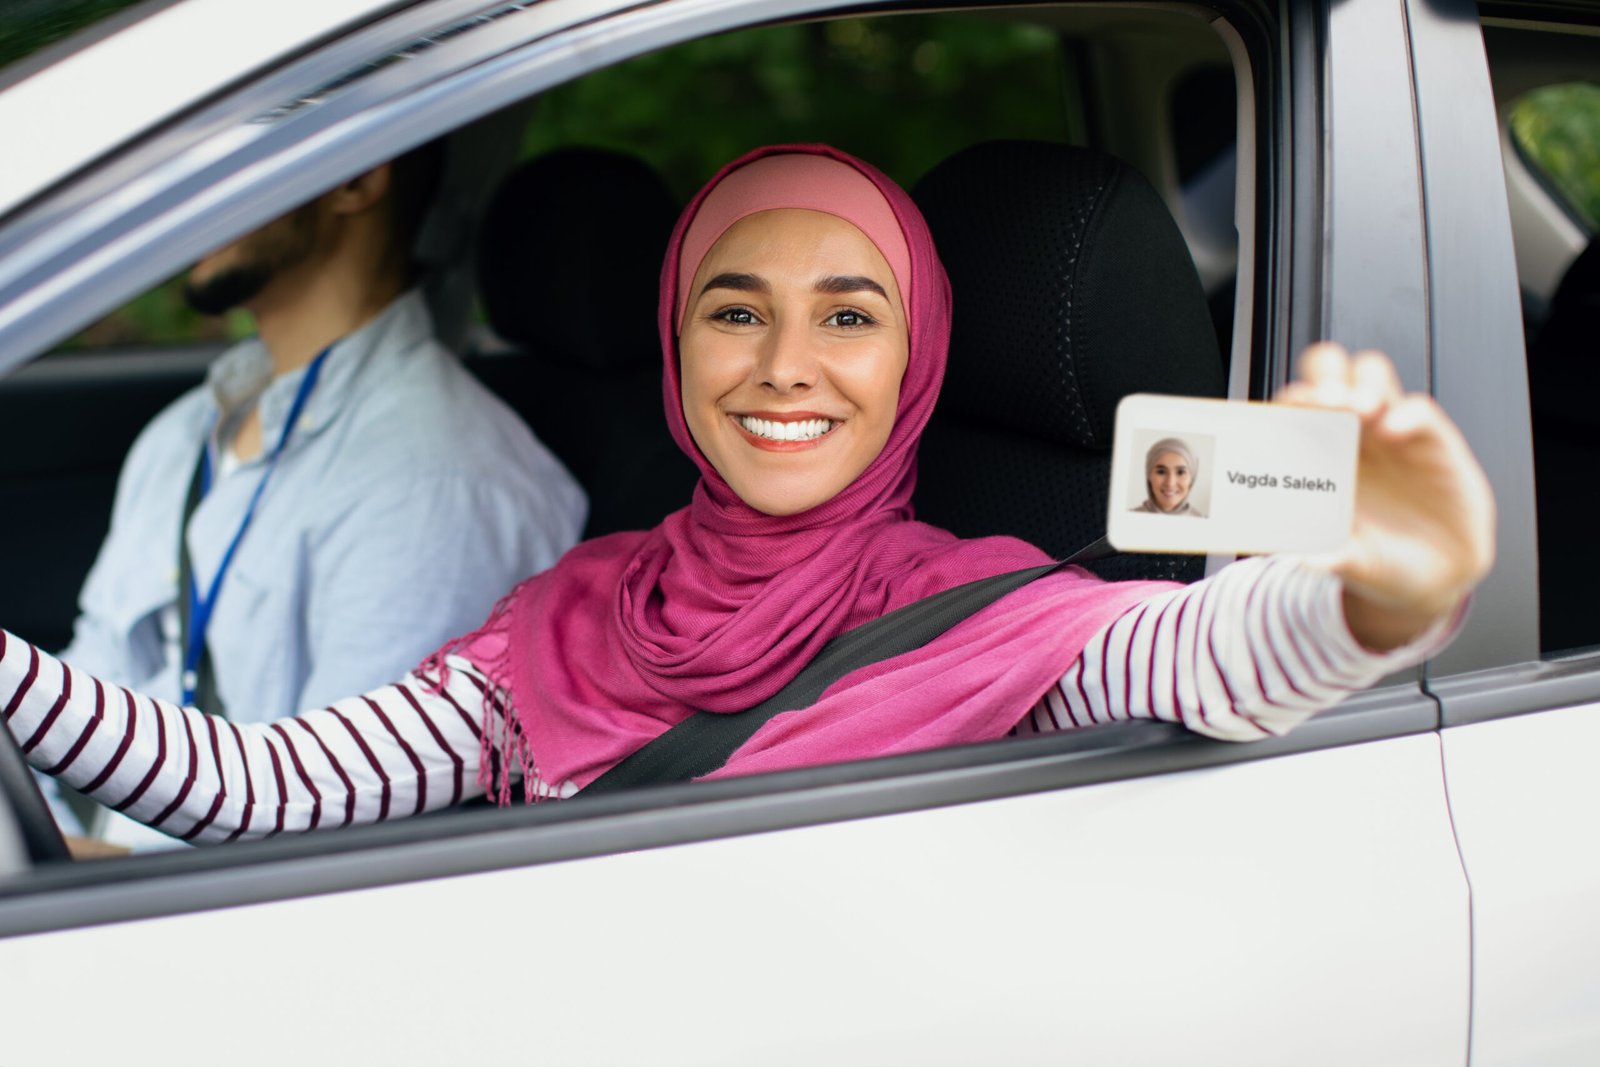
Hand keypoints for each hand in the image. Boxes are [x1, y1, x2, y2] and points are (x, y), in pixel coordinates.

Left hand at [1278, 344, 1495, 650]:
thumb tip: (1294, 557)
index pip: (1297, 408)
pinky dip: (1406, 413)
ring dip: (1362, 384)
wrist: (1435, 576)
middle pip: (1332, 374)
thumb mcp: (1350, 562)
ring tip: (1359, 410)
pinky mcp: (1432, 443)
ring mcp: (1391, 433)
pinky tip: (1394, 431)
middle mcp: (1352, 435)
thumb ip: (1326, 556)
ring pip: (1373, 376)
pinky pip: (1419, 410)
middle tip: (1325, 401)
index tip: (1289, 409)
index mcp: (1319, 456)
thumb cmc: (1381, 560)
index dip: (1291, 401)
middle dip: (1324, 376)